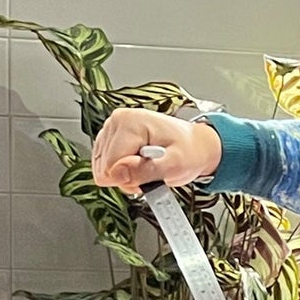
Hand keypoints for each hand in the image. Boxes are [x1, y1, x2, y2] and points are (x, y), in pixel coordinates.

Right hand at [91, 109, 222, 190]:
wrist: (196, 145)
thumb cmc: (189, 152)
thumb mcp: (174, 165)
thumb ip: (145, 171)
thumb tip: (118, 173)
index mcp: (129, 122)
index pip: (111, 166)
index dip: (131, 178)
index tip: (153, 172)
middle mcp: (117, 121)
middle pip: (105, 169)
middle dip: (128, 178)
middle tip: (152, 171)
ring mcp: (111, 128)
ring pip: (104, 170)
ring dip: (126, 175)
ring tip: (148, 166)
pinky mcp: (109, 138)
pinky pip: (106, 167)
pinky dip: (123, 171)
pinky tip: (139, 163)